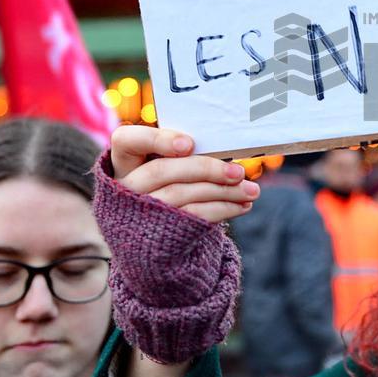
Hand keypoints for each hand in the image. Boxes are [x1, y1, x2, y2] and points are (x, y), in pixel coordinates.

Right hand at [109, 125, 259, 222]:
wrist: (159, 236)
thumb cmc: (170, 187)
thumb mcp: (169, 169)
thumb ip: (186, 156)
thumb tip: (227, 147)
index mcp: (125, 161)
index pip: (125, 140)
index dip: (156, 140)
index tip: (188, 144)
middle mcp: (125, 186)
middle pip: (161, 171)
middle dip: (205, 169)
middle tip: (238, 171)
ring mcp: (137, 212)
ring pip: (180, 196)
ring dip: (222, 192)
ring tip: (251, 191)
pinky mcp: (155, 234)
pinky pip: (191, 217)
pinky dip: (222, 209)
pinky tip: (242, 206)